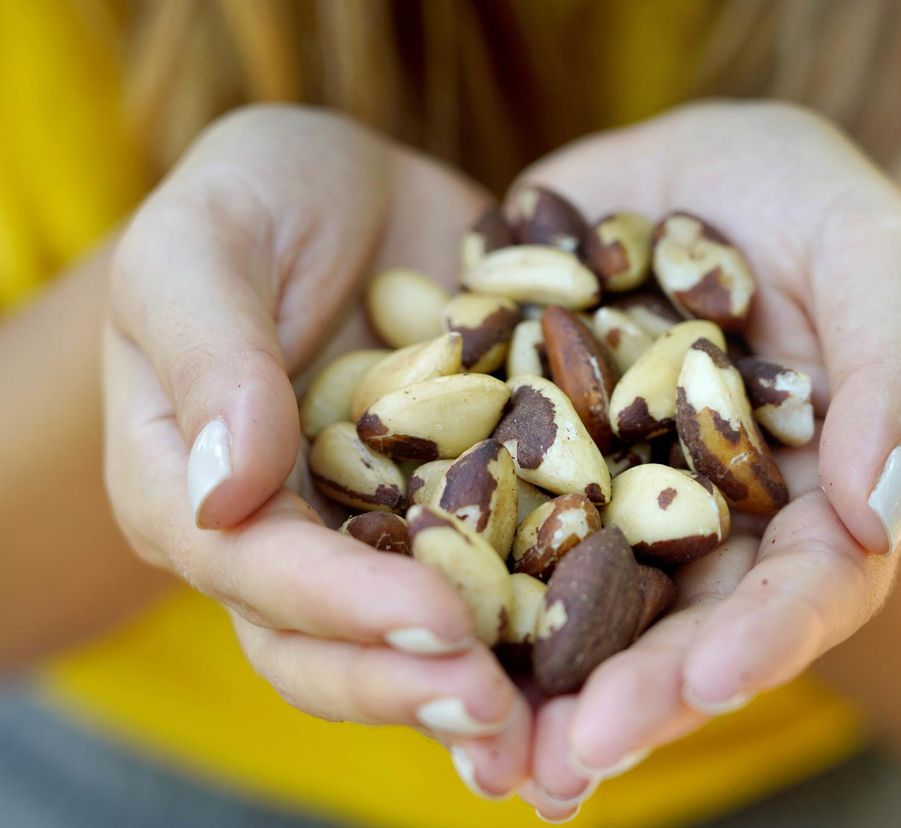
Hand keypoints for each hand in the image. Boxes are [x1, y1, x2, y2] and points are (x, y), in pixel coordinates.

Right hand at [102, 105, 529, 795]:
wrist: (350, 188)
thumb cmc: (255, 200)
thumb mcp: (206, 246)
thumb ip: (208, 356)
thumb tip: (221, 492)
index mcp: (198, 487)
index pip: (255, 568)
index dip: (339, 604)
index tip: (434, 620)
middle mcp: (288, 532)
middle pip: (330, 640)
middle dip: (410, 681)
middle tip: (499, 719)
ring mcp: (378, 525)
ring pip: (415, 632)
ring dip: (480, 692)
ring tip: (555, 742)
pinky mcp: (461, 500)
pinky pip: (500, 567)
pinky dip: (545, 617)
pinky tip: (610, 658)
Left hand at [508, 101, 900, 819]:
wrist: (681, 162)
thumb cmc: (799, 199)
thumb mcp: (870, 255)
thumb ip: (890, 374)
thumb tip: (883, 511)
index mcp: (795, 498)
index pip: (790, 595)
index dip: (752, 647)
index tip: (701, 690)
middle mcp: (694, 520)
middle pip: (669, 629)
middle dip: (623, 700)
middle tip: (558, 766)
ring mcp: (601, 495)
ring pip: (570, 608)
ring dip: (530, 686)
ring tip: (487, 758)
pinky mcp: (520, 456)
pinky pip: (484, 529)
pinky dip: (453, 588)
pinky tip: (409, 638)